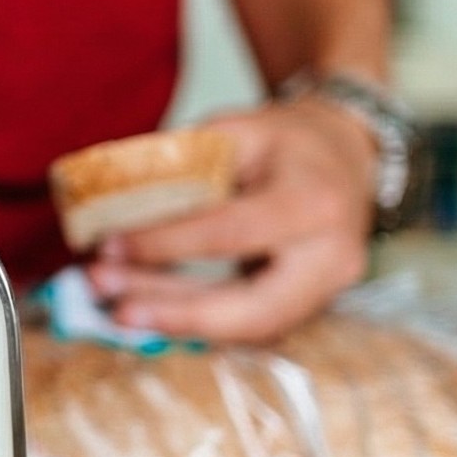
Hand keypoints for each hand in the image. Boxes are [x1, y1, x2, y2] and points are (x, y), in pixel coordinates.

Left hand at [85, 99, 376, 343]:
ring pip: (249, 326)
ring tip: (119, 312)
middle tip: (115, 310)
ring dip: (179, 322)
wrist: (348, 155)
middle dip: (178, 313)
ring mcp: (327, 289)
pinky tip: (149, 310)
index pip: (231, 231)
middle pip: (253, 308)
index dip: (166, 243)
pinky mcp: (309, 306)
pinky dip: (197, 321)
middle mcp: (332, 256)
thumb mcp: (237, 130)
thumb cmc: (286, 141)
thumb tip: (108, 203)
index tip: (109, 244)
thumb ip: (181, 166)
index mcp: (313, 201)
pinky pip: (249, 326)